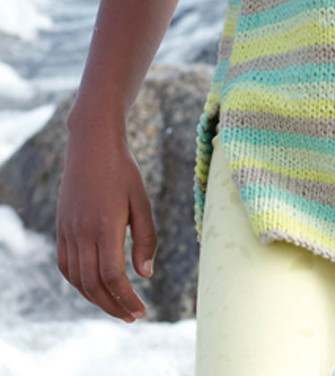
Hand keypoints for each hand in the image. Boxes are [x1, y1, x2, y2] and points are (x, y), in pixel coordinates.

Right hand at [56, 128, 157, 322]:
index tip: (141, 311)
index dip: (126, 298)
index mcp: (104, 227)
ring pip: (78, 279)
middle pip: (94, 284)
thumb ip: (145, 238)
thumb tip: (145, 275)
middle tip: (132, 316)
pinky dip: (79, 282)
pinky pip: (66, 265)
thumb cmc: (123, 171)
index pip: (113, 276)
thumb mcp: (141, 201)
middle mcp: (82, 233)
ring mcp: (68, 231)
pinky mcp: (62, 228)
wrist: (92, 146)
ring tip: (117, 306)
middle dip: (113, 305)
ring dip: (96, 298)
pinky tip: (94, 287)